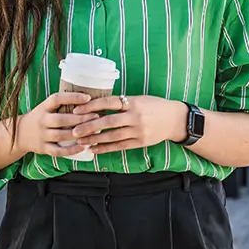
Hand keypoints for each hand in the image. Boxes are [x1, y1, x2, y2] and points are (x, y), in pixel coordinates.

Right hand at [16, 92, 100, 157]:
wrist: (20, 133)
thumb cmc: (41, 117)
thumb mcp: (46, 107)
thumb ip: (62, 104)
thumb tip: (88, 98)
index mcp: (43, 107)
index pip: (57, 99)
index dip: (72, 98)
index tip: (88, 98)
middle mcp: (41, 120)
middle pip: (61, 119)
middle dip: (80, 118)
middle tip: (96, 116)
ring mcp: (41, 135)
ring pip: (61, 135)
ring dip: (78, 134)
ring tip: (93, 131)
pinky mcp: (43, 148)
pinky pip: (58, 151)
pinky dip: (71, 150)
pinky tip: (83, 147)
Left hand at [71, 95, 187, 154]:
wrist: (174, 119)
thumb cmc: (154, 106)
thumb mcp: (139, 99)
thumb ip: (122, 103)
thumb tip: (98, 106)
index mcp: (133, 102)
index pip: (108, 102)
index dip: (91, 106)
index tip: (77, 110)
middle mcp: (135, 117)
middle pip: (108, 121)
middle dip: (89, 126)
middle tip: (74, 130)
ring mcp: (138, 131)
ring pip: (112, 136)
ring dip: (95, 139)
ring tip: (81, 141)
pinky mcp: (140, 142)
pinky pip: (120, 146)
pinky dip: (106, 148)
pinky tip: (94, 149)